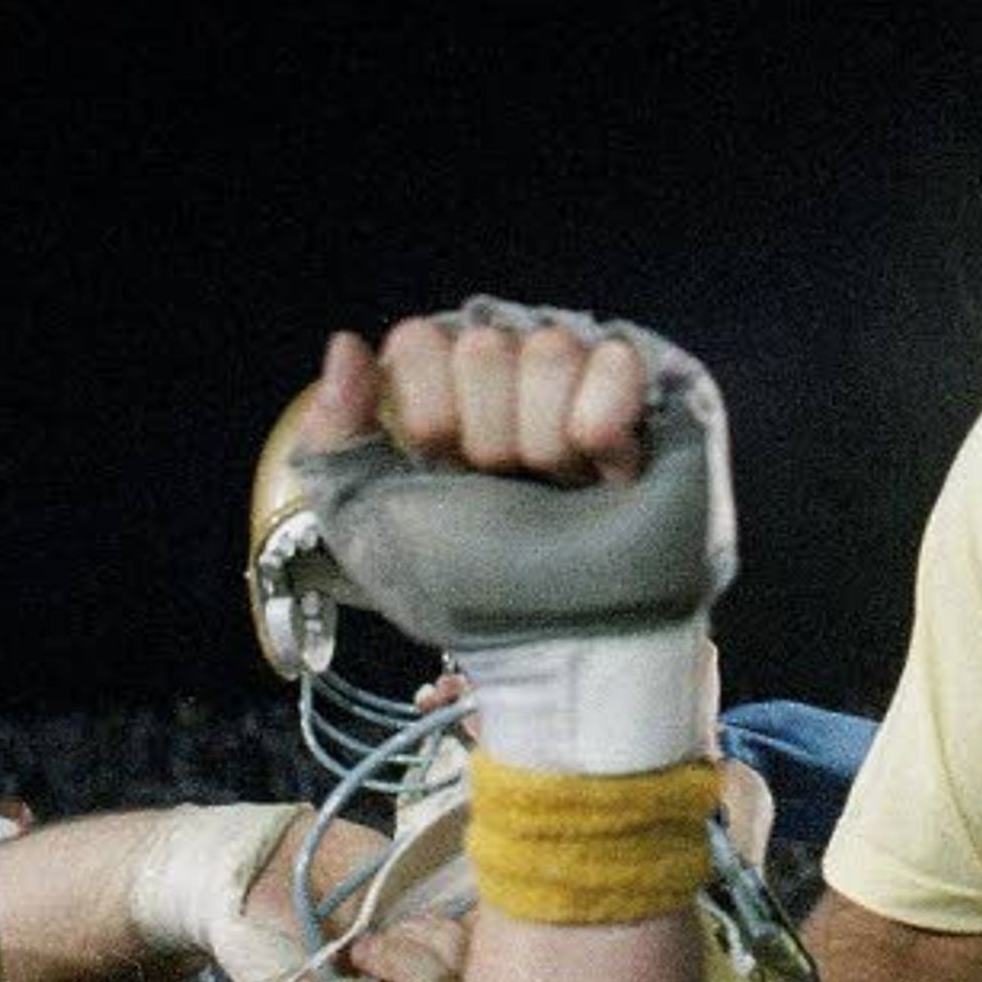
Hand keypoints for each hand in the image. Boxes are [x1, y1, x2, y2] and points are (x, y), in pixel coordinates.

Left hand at [297, 303, 733, 774]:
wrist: (567, 640)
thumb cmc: (474, 593)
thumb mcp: (368, 527)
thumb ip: (333, 436)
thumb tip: (348, 345)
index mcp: (442, 403)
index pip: (419, 342)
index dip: (428, 413)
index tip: (446, 473)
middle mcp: (510, 384)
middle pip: (482, 344)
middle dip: (491, 435)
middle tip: (513, 490)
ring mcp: (579, 384)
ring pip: (549, 348)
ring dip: (550, 442)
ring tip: (565, 490)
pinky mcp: (648, 393)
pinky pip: (614, 358)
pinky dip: (605, 425)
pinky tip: (609, 472)